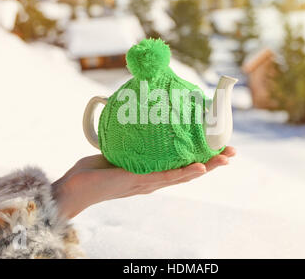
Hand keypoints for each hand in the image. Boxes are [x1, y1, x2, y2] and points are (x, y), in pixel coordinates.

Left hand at [52, 147, 235, 218]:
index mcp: (151, 173)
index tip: (217, 146)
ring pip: (184, 175)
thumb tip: (134, 116)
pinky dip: (185, 173)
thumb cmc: (92, 172)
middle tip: (232, 151)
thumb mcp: (116, 151)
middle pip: (189, 171)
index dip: (201, 157)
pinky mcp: (138, 182)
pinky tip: (200, 167)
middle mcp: (154, 181)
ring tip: (225, 158)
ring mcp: (148, 183)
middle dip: (212, 162)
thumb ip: (128, 140)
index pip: (181, 166)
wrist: (73, 189)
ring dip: (207, 167)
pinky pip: (165, 177)